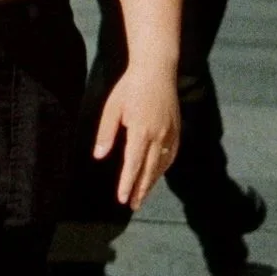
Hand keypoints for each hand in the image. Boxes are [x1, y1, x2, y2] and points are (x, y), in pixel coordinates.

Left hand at [94, 61, 179, 210]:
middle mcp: (158, 136)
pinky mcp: (177, 130)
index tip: (122, 199)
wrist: (156, 70)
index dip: (128, 184)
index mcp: (141, 131)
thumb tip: (99, 155)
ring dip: (152, 182)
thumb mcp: (112, 108)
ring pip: (162, 165)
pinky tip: (156, 175)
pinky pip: (171, 155)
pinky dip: (164, 168)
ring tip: (142, 195)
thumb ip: (106, 133)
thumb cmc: (129, 87)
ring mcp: (170, 133)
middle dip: (141, 189)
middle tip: (133, 205)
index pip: (133, 164)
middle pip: (149, 170)